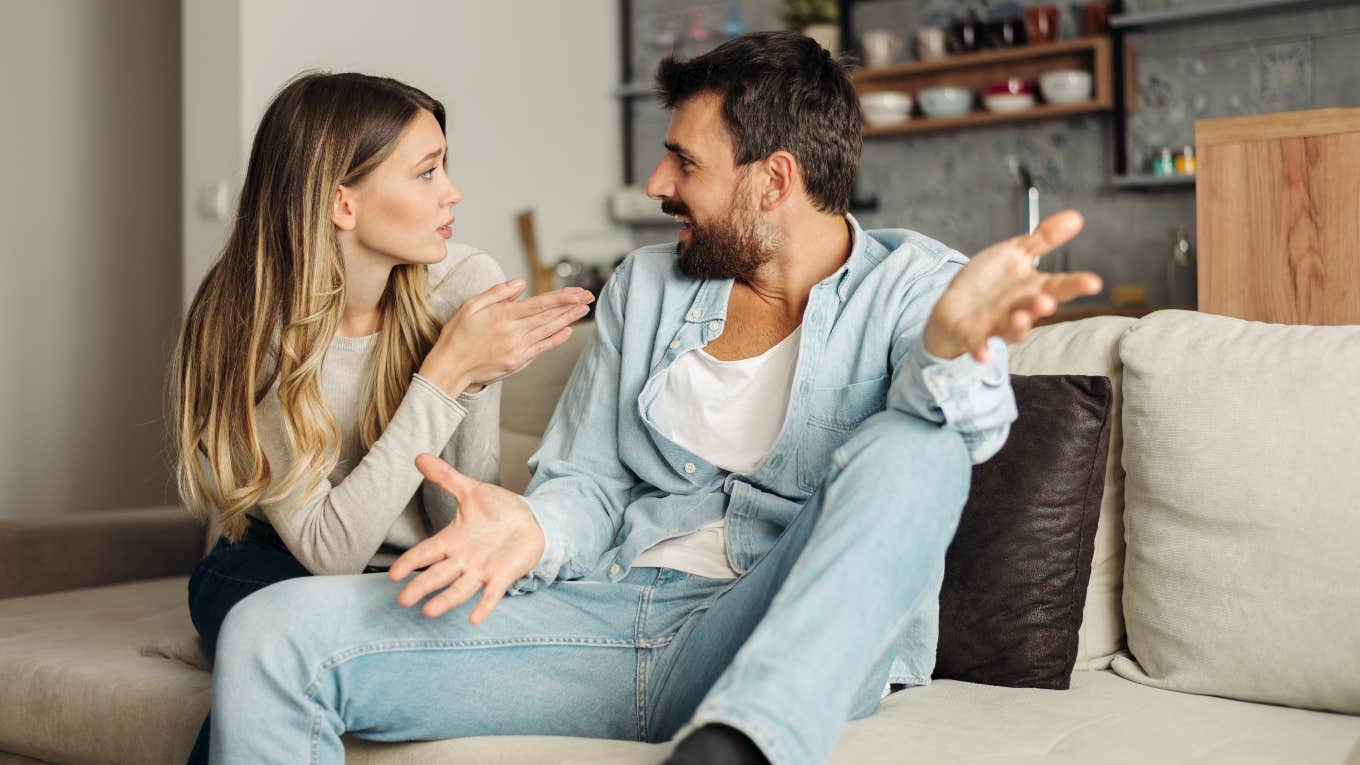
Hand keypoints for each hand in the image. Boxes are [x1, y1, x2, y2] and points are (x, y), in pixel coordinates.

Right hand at [389, 454, 545, 623]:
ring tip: (429, 612)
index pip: (426, 552)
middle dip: (421, 586)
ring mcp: (482, 569)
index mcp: (453, 540)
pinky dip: (484, 605)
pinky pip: (492, 593)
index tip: (394, 575)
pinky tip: (475, 619)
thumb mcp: (471, 491)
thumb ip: (445, 477)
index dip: (411, 562)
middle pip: (438, 574)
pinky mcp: (503, 575)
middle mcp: (464, 559)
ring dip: (446, 600)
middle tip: (403, 600)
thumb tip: (419, 456)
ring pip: (460, 588)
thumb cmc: (498, 510)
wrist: (531, 520)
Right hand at [419, 280, 593, 395]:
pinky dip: (556, 339)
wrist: (449, 369)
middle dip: (572, 306)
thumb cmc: (457, 336)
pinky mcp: (518, 362)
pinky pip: (542, 348)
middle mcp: (514, 333)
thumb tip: (520, 283)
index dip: (562, 297)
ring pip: (549, 331)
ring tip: (584, 310)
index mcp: (503, 316)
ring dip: (569, 320)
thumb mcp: (470, 306)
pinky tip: (567, 330)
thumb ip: (496, 293)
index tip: (579, 291)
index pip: (540, 304)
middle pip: (549, 317)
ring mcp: (518, 349)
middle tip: (589, 296)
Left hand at [922, 210, 1101, 362]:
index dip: (1076, 284)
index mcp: (1032, 288)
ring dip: (1018, 325)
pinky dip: (981, 350)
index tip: (1094, 282)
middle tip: (1048, 301)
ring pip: (1011, 328)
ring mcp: (996, 324)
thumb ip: (1044, 238)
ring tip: (1021, 318)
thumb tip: (1076, 217)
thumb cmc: (990, 281)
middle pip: (1036, 308)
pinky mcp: (971, 335)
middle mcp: (1019, 309)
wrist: (954, 305)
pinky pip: (978, 344)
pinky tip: (983, 355)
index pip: (1059, 286)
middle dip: (1043, 305)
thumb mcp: (1015, 253)